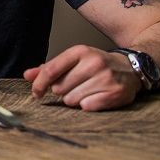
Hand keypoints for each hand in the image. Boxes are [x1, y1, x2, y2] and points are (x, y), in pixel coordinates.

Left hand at [23, 44, 140, 110]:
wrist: (131, 68)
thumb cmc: (97, 65)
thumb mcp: (74, 60)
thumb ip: (50, 68)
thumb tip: (27, 75)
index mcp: (80, 51)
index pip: (50, 70)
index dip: (39, 84)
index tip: (36, 92)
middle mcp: (93, 63)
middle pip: (59, 88)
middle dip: (61, 91)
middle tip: (74, 85)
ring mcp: (105, 79)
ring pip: (71, 100)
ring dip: (74, 99)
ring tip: (86, 90)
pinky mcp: (114, 94)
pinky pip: (86, 107)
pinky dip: (87, 105)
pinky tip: (95, 97)